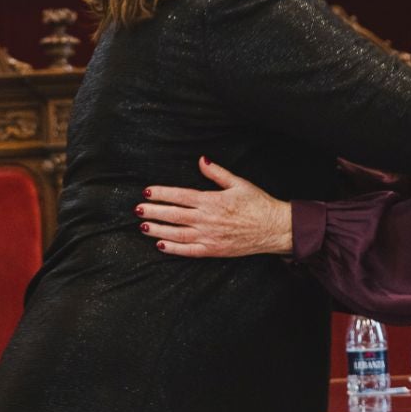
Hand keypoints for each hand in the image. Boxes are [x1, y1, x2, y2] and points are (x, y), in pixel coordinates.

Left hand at [138, 157, 293, 257]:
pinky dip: (173, 248)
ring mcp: (209, 236)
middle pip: (174, 215)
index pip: (180, 196)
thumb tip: (201, 160)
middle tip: (137, 209)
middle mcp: (207, 219)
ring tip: (142, 225)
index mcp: (212, 200)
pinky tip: (160, 244)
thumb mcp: (238, 183)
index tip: (147, 192)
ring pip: (177, 233)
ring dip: (158, 229)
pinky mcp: (213, 250)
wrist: (273, 228)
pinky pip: (189, 250)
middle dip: (153, 211)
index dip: (162, 193)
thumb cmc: (257, 203)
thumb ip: (217, 173)